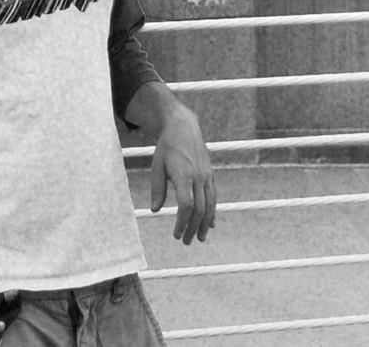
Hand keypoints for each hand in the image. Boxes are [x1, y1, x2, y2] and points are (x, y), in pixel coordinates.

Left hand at [150, 108, 216, 243]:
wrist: (183, 127)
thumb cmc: (167, 147)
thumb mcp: (157, 165)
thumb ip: (157, 188)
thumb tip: (155, 210)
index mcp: (184, 175)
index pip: (186, 205)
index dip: (182, 222)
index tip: (176, 234)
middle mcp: (198, 177)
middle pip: (199, 209)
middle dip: (192, 228)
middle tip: (185, 241)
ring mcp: (207, 176)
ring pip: (210, 205)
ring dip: (204, 224)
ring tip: (199, 238)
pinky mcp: (210, 174)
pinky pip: (213, 197)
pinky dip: (212, 212)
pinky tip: (210, 224)